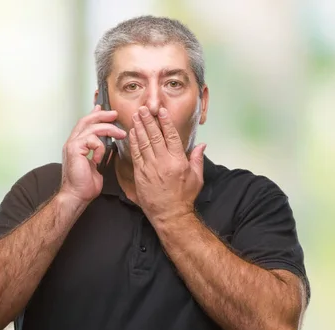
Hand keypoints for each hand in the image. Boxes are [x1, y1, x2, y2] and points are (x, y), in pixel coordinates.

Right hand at [59, 105, 126, 203]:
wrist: (77, 195)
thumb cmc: (85, 184)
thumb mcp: (97, 165)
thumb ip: (100, 153)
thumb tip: (110, 147)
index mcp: (77, 145)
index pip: (85, 125)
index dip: (95, 115)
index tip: (104, 109)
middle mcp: (72, 142)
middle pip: (86, 120)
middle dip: (102, 115)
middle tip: (114, 114)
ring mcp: (72, 145)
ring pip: (91, 128)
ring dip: (109, 129)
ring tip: (121, 134)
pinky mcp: (74, 149)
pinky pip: (91, 139)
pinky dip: (99, 147)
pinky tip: (98, 158)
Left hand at [129, 106, 206, 224]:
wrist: (170, 215)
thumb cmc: (184, 198)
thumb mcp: (196, 178)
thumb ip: (197, 159)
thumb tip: (202, 145)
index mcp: (178, 161)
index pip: (170, 136)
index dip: (165, 122)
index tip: (161, 112)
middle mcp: (163, 162)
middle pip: (154, 136)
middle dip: (148, 120)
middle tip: (143, 109)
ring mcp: (150, 168)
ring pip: (143, 143)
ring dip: (139, 127)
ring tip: (136, 116)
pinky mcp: (140, 174)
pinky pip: (136, 154)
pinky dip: (133, 142)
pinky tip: (132, 133)